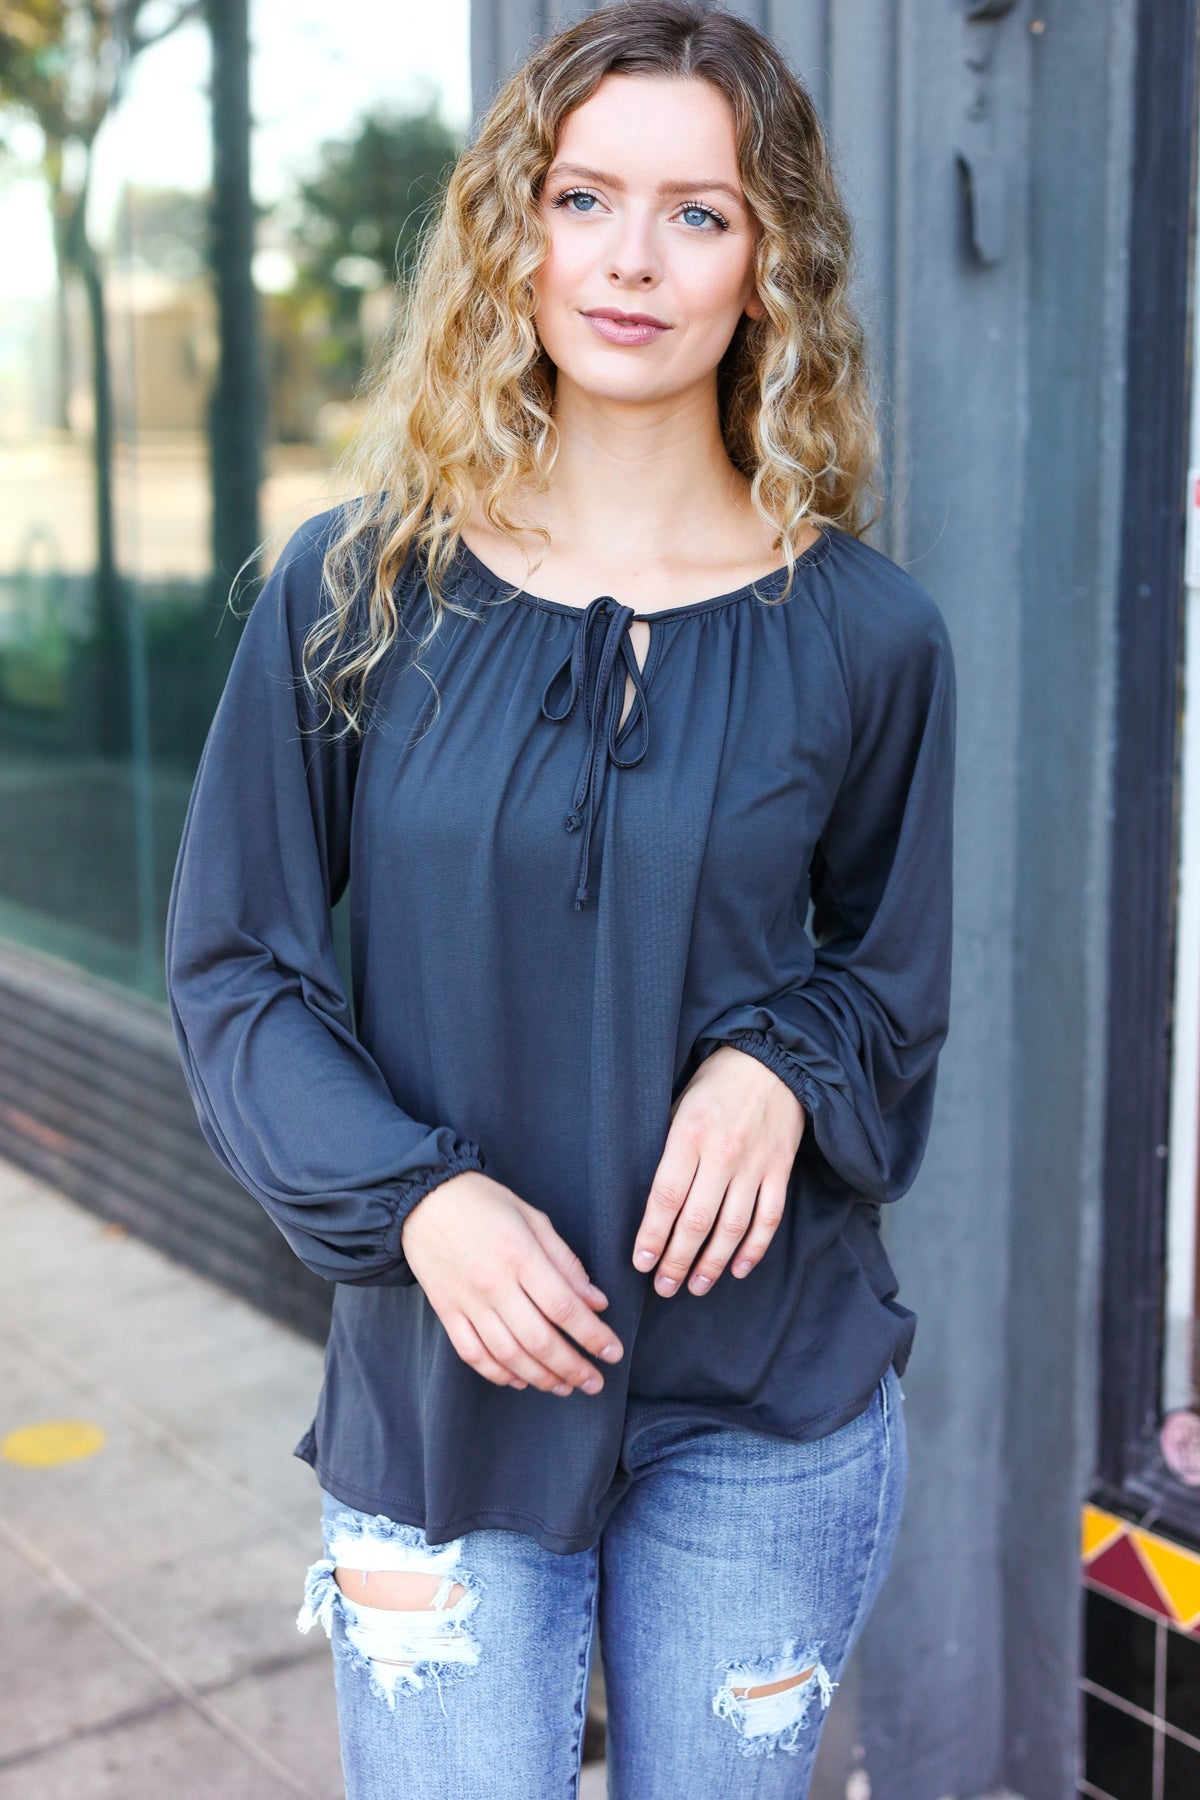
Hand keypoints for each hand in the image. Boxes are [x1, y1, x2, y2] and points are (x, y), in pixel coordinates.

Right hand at [400, 1171, 623, 1395]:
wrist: (423, 1200)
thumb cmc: (484, 1203)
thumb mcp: (533, 1218)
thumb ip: (566, 1262)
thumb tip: (596, 1302)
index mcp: (520, 1255)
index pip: (564, 1307)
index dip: (593, 1335)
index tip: (613, 1353)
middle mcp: (493, 1284)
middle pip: (539, 1340)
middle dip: (573, 1367)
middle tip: (595, 1382)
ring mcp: (467, 1302)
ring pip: (508, 1354)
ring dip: (541, 1377)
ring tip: (564, 1386)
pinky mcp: (447, 1312)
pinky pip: (473, 1354)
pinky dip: (498, 1373)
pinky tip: (520, 1380)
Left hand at [631, 1046, 805, 1297]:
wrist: (771, 1060)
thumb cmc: (715, 1083)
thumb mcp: (678, 1105)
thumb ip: (667, 1149)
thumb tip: (652, 1200)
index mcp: (689, 1135)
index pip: (666, 1197)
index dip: (652, 1235)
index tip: (640, 1262)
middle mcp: (722, 1154)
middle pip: (697, 1221)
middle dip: (677, 1260)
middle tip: (663, 1287)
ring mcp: (755, 1165)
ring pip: (732, 1227)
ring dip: (712, 1264)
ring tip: (695, 1286)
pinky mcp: (780, 1169)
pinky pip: (768, 1218)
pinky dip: (754, 1248)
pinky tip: (737, 1269)